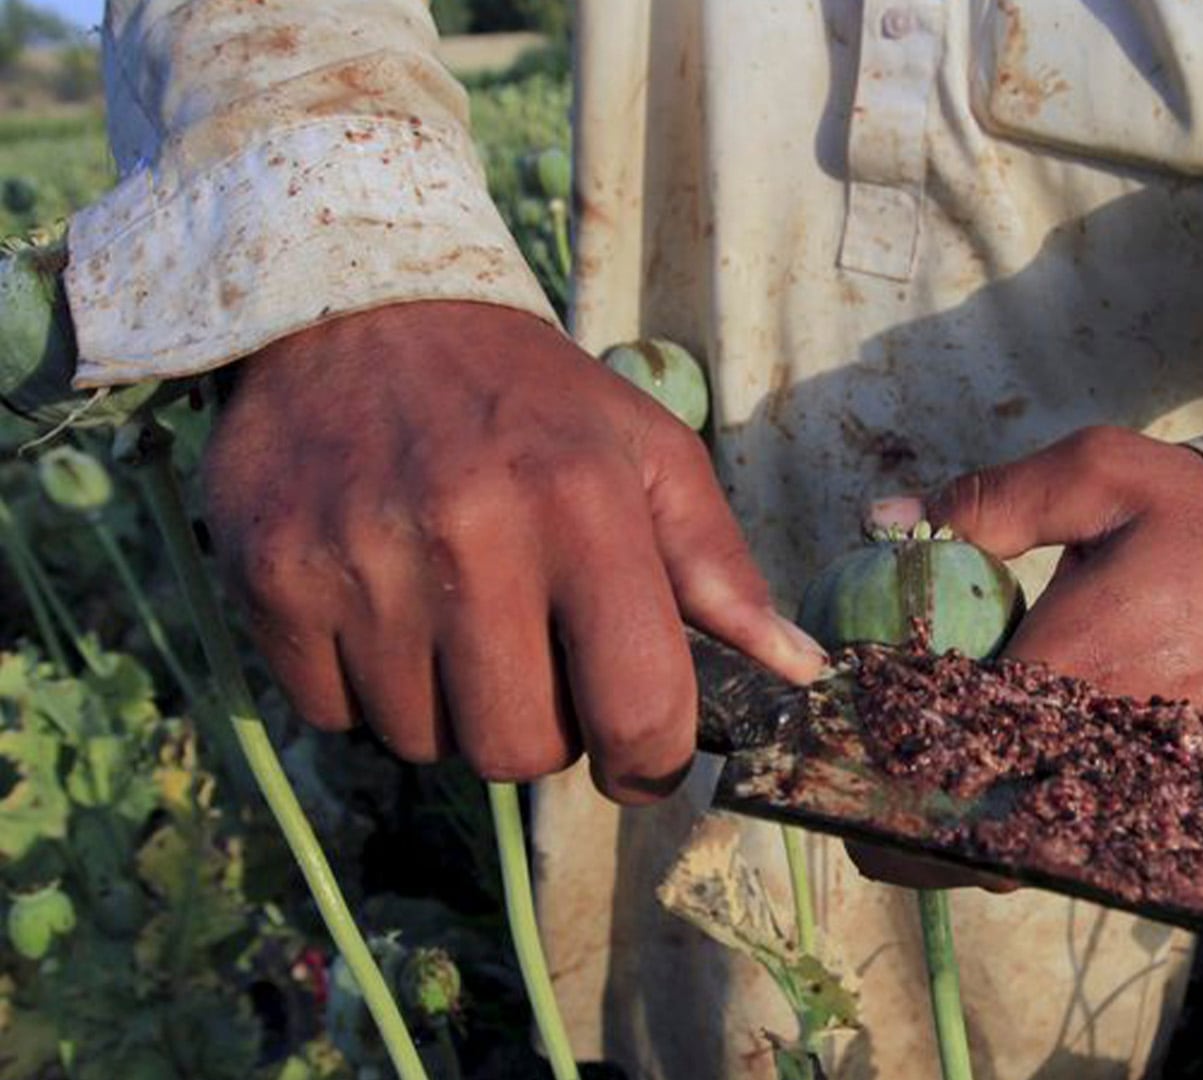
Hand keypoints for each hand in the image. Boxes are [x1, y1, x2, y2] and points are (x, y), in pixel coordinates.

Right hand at [202, 301, 825, 801]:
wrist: (358, 307)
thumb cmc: (527, 398)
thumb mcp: (647, 452)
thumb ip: (722, 568)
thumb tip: (799, 669)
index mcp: (584, 503)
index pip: (638, 706)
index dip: (652, 762)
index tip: (643, 759)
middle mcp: (470, 534)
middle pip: (522, 752)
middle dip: (546, 733)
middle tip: (537, 663)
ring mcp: (359, 559)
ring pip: (425, 743)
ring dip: (452, 708)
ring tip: (454, 616)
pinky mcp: (271, 576)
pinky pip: (337, 716)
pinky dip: (368, 689)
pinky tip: (384, 607)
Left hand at [849, 426, 1202, 888]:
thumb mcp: (1100, 474)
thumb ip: (989, 502)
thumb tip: (886, 524)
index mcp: (1076, 666)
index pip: (951, 753)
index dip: (880, 776)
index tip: (833, 766)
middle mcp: (1111, 742)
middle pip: (985, 835)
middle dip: (912, 835)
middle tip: (860, 815)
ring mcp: (1154, 781)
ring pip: (1039, 853)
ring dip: (974, 843)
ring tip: (923, 811)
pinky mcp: (1189, 795)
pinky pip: (1096, 841)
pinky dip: (1044, 836)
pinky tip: (1012, 800)